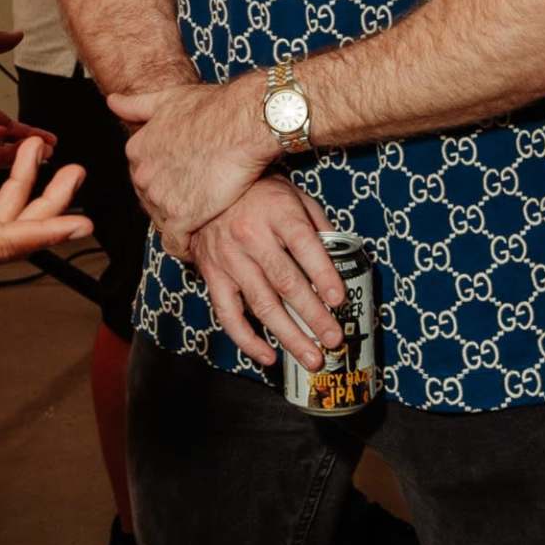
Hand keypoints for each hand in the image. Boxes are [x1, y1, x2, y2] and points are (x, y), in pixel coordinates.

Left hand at [107, 76, 282, 255]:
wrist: (243, 123)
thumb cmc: (213, 108)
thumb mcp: (167, 99)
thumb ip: (136, 105)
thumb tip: (112, 102)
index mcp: (138, 150)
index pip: (144, 178)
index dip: (164, 183)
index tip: (182, 184)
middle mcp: (143, 175)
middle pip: (152, 201)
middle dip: (171, 205)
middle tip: (196, 202)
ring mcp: (161, 197)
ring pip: (163, 223)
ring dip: (180, 225)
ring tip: (201, 222)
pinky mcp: (183, 217)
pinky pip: (176, 244)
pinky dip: (185, 248)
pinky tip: (196, 245)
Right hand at [185, 180, 352, 370]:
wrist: (204, 187)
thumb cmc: (257, 192)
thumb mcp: (293, 195)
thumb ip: (317, 223)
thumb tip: (340, 256)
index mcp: (277, 212)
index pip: (305, 246)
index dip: (324, 274)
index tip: (339, 299)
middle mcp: (251, 236)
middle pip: (287, 282)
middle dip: (314, 315)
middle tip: (333, 339)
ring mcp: (229, 259)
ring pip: (262, 305)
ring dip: (289, 335)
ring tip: (311, 356)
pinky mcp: (212, 275)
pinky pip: (228, 314)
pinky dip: (247, 340)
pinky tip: (268, 356)